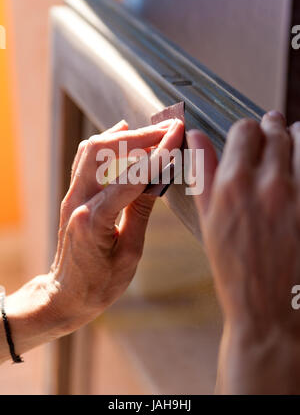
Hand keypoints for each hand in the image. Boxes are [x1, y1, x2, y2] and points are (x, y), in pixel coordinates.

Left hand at [49, 118, 183, 330]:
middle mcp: (77, 200)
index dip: (157, 153)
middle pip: (104, 150)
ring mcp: (72, 194)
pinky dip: (107, 143)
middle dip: (140, 135)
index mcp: (94, 220)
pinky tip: (123, 135)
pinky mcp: (73, 194)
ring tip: (153, 132)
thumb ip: (141, 212)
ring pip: (92, 148)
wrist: (65, 294)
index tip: (177, 135)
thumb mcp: (130, 253)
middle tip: (169, 128)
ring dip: (124, 136)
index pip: (130, 176)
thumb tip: (156, 178)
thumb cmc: (99, 284)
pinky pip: (87, 158)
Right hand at [187, 111, 299, 393]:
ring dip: (295, 139)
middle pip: (276, 130)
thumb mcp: (209, 219)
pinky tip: (299, 173)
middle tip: (273, 133)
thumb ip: (203, 172)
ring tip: (292, 148)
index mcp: (233, 185)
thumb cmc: (236, 268)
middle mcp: (268, 184)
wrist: (271, 309)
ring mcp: (299, 195)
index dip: (246, 130)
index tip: (250, 137)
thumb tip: (194, 136)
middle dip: (272, 129)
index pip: (244, 130)